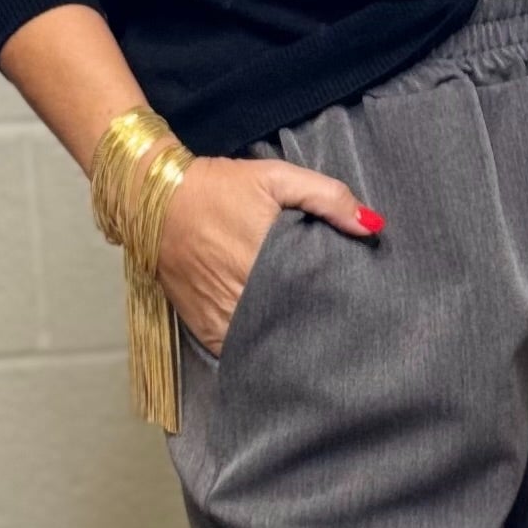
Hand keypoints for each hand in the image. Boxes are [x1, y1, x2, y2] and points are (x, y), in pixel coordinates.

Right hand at [152, 153, 383, 359]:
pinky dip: (253, 346)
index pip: (317, 300)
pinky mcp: (203, 327)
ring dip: (284, 340)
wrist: (155, 200)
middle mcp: (246, 297)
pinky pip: (236, 349)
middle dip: (314, 325)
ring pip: (265, 342)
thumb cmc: (220, 188)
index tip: (353, 307)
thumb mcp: (276, 178)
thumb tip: (372, 225)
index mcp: (270, 263)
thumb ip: (327, 197)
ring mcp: (222, 316)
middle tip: (337, 325)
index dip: (336, 305)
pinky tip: (270, 340)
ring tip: (308, 336)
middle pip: (293, 325)